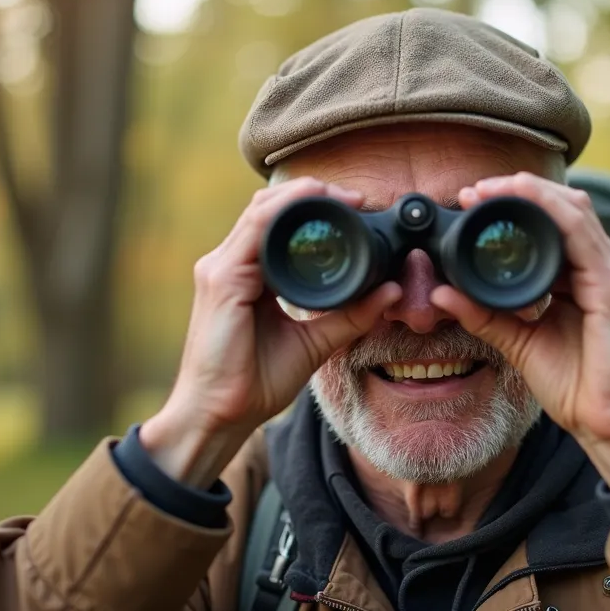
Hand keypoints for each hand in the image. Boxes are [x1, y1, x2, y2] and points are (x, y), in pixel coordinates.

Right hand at [142, 177, 400, 483]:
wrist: (220, 414)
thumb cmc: (255, 382)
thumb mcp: (313, 343)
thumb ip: (349, 316)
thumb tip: (389, 291)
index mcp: (246, 275)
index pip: (276, 223)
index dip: (313, 207)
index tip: (357, 208)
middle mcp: (229, 265)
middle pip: (267, 209)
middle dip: (311, 195)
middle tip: (356, 199)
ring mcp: (221, 270)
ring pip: (260, 212)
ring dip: (300, 198)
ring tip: (340, 199)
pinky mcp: (221, 281)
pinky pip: (253, 233)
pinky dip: (282, 214)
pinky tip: (309, 207)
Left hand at [431, 173, 609, 491]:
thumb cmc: (579, 387)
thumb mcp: (520, 341)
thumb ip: (485, 313)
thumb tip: (444, 292)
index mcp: (590, 276)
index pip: (557, 222)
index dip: (519, 203)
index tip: (472, 202)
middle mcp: (608, 266)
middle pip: (567, 206)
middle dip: (520, 190)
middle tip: (473, 192)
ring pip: (575, 210)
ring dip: (530, 192)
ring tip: (487, 191)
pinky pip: (580, 233)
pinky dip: (550, 210)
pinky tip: (523, 200)